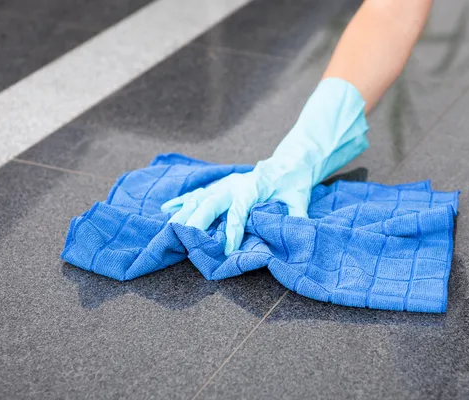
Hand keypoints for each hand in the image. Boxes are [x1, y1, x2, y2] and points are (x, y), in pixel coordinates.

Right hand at [162, 78, 368, 254]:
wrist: (292, 160)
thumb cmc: (296, 180)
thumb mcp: (301, 197)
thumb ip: (297, 216)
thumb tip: (294, 234)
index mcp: (254, 186)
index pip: (239, 210)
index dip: (232, 229)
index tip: (226, 249)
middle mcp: (235, 183)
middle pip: (212, 202)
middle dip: (197, 220)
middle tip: (185, 238)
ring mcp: (226, 183)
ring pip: (200, 197)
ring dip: (184, 212)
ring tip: (169, 228)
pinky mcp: (223, 184)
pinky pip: (199, 193)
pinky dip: (182, 201)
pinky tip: (167, 209)